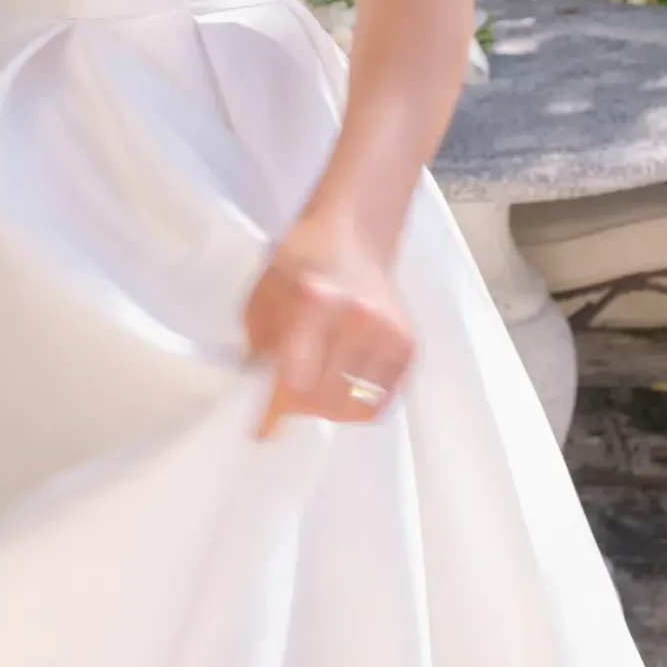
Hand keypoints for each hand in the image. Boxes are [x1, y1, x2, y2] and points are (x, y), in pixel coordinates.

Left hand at [241, 227, 415, 438]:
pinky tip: (342, 383)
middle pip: (324, 398)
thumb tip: (258, 398)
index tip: (262, 429)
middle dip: (299, 405)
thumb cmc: (298, 264)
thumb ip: (258, 346)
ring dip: (327, 408)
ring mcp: (388, 333)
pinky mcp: (408, 346)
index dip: (275, 408)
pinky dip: (356, 403)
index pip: (295, 378)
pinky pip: (381, 401)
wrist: (352, 237)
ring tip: (315, 386)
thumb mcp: (263, 296)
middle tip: (287, 395)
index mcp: (315, 301)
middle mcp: (358, 319)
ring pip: (353, 407)